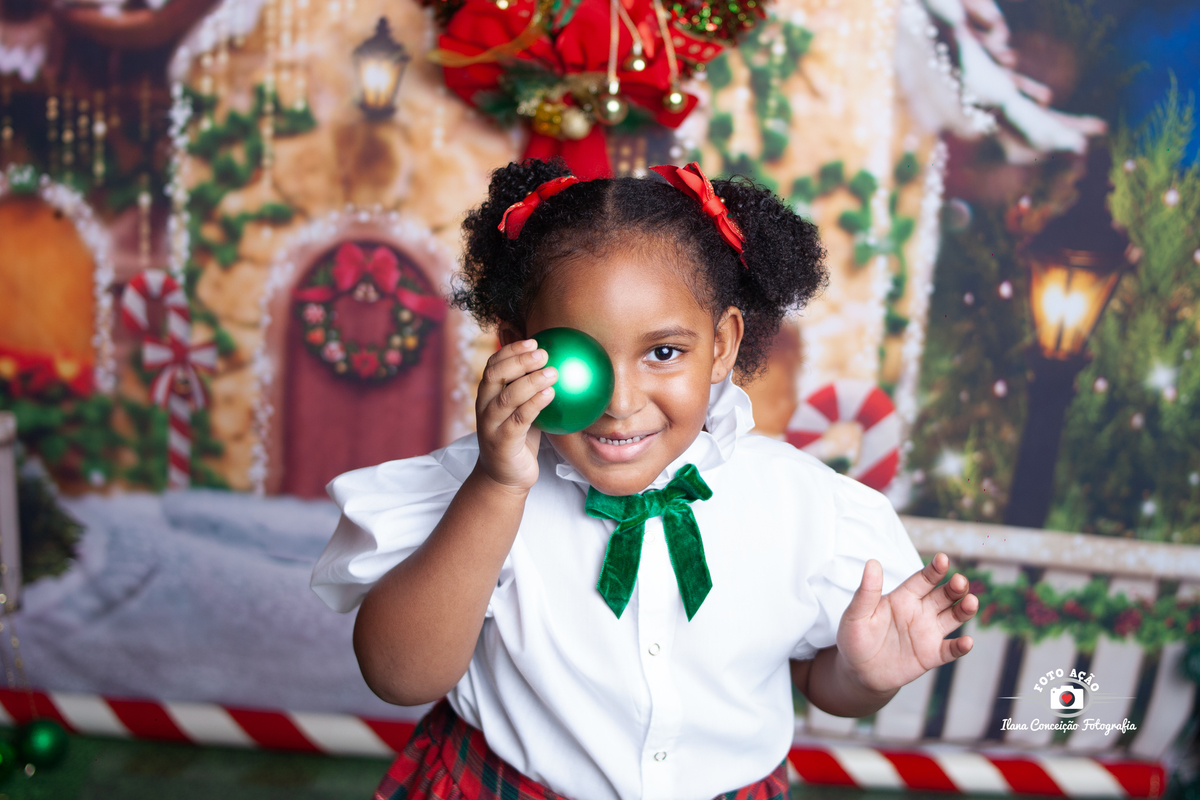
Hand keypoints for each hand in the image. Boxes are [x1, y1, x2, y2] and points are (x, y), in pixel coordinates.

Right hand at [474, 337, 557, 493]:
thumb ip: (528, 386)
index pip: (493, 364)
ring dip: (530, 381)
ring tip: (552, 372)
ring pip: (507, 397)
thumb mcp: (522, 408)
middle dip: (518, 360)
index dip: (511, 350)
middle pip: (495, 375)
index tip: (534, 341)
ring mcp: (490, 425)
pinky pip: (518, 420)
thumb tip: (549, 359)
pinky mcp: (502, 442)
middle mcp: (484, 406)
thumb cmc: (518, 437)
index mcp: (487, 394)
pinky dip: (534, 404)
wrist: (505, 476)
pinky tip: (551, 394)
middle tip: (544, 352)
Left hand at [836, 553, 976, 694]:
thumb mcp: (856, 614)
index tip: (943, 559)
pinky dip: (960, 647)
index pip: (923, 580)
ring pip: (952, 618)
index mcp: (904, 597)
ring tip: (971, 602)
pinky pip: (950, 650)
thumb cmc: (856, 638)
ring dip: (964, 610)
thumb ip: (867, 591)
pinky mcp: (931, 655)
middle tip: (960, 581)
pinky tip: (967, 642)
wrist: (858, 671)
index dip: (934, 569)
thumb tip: (872, 563)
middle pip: (943, 595)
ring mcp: (928, 633)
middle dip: (954, 588)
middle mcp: (921, 612)